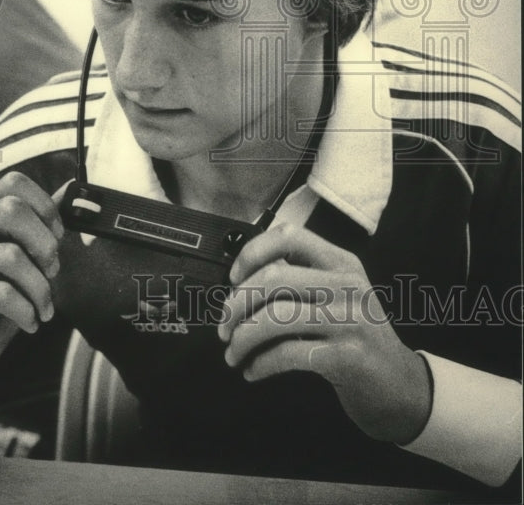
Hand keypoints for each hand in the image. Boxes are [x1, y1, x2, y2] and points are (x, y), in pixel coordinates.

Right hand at [0, 171, 63, 400]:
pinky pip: (1, 293)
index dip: (45, 205)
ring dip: (40, 288)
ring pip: (11, 256)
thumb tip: (70, 190)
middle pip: (11, 210)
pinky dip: (26, 311)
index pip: (13, 183)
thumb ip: (40, 226)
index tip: (58, 236)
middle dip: (44, 243)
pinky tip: (31, 323)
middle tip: (53, 272)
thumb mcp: (23, 261)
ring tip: (45, 307)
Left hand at [218, 223, 431, 443]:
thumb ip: (302, 280)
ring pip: (275, 318)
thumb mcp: (339, 295)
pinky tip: (253, 371)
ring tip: (233, 353)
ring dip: (243, 338)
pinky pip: (287, 354)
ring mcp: (348, 320)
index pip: (289, 236)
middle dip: (237, 304)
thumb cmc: (358, 338)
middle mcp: (347, 285)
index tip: (234, 278)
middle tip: (224, 326)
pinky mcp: (346, 357)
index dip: (252, 252)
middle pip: (273, 279)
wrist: (400, 387)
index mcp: (341, 262)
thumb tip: (243, 281)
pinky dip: (260, 364)